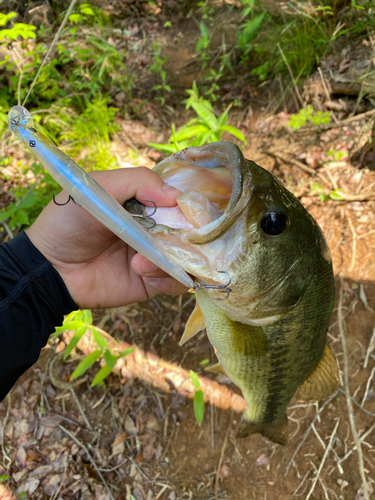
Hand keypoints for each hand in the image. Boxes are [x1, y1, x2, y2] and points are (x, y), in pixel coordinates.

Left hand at [26, 167, 186, 308]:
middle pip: (193, 230)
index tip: (188, 210)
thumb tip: (176, 195)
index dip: (191, 205)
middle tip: (172, 239)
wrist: (49, 268)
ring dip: (173, 258)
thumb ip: (137, 181)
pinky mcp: (151, 282)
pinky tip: (141, 272)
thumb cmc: (68, 222)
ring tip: (140, 262)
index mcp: (145, 203)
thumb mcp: (98, 187)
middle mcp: (156, 228)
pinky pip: (177, 282)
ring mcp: (155, 256)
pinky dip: (168, 278)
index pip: (182, 201)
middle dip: (188, 235)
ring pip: (190, 257)